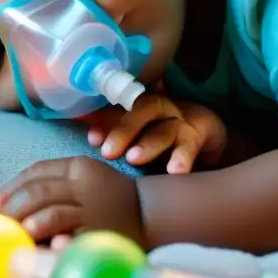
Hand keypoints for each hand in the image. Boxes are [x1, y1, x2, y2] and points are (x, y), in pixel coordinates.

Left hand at [0, 157, 143, 244]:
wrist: (153, 215)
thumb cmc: (112, 201)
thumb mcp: (85, 182)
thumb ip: (55, 185)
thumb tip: (4, 202)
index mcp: (79, 166)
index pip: (36, 171)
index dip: (11, 187)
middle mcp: (84, 183)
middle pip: (36, 192)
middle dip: (10, 210)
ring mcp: (93, 207)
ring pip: (48, 211)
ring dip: (23, 224)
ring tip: (9, 236)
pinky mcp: (99, 229)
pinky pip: (68, 232)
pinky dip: (49, 238)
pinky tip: (34, 244)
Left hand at [84, 95, 226, 173]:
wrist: (201, 130)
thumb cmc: (156, 132)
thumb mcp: (134, 129)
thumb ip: (109, 128)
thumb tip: (76, 123)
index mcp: (138, 106)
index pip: (118, 108)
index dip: (104, 121)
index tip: (92, 139)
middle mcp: (158, 109)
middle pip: (140, 112)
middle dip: (123, 131)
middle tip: (108, 152)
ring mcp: (178, 123)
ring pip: (164, 130)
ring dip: (149, 144)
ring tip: (134, 159)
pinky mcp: (196, 137)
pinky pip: (189, 148)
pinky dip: (182, 159)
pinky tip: (176, 172)